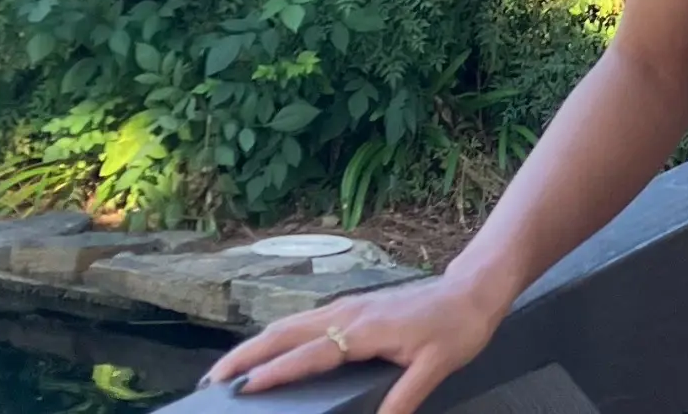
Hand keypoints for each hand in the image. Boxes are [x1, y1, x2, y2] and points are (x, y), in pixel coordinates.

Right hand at [200, 272, 503, 413]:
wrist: (474, 289)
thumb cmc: (458, 326)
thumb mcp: (437, 366)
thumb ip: (405, 398)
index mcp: (364, 328)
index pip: (309, 353)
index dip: (275, 372)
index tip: (242, 387)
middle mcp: (348, 313)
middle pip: (285, 332)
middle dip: (246, 354)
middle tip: (213, 380)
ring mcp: (349, 306)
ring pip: (291, 324)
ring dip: (257, 344)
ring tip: (228, 369)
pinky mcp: (354, 308)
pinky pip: (306, 322)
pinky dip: (278, 337)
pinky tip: (270, 351)